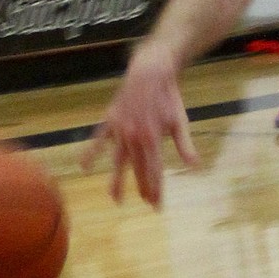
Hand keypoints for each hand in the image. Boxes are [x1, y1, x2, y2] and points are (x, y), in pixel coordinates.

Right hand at [82, 43, 199, 205]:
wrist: (150, 72)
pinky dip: (90, 153)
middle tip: (147, 203)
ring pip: (117, 161)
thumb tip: (195, 166)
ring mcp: (120, 130)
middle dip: (143, 188)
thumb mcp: (180, 121)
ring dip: (116, 180)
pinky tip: (84, 167)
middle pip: (138, 169)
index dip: (156, 189)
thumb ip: (185, 145)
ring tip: (115, 199)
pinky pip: (98, 140)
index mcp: (152, 139)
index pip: (154, 171)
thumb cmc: (168, 97)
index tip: (157, 205)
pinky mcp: (110, 121)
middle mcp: (134, 138)